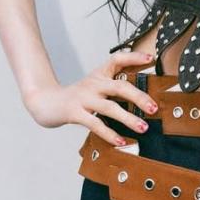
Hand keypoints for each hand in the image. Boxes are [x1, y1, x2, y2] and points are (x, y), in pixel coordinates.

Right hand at [23, 49, 159, 144]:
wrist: (45, 103)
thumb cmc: (77, 97)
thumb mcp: (95, 86)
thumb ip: (114, 87)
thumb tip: (144, 97)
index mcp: (99, 74)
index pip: (117, 59)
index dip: (134, 57)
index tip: (151, 57)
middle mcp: (93, 84)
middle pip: (119, 86)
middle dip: (139, 97)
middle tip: (154, 108)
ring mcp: (84, 98)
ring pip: (110, 107)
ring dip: (128, 118)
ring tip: (143, 128)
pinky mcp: (75, 113)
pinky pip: (95, 124)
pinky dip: (110, 134)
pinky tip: (121, 142)